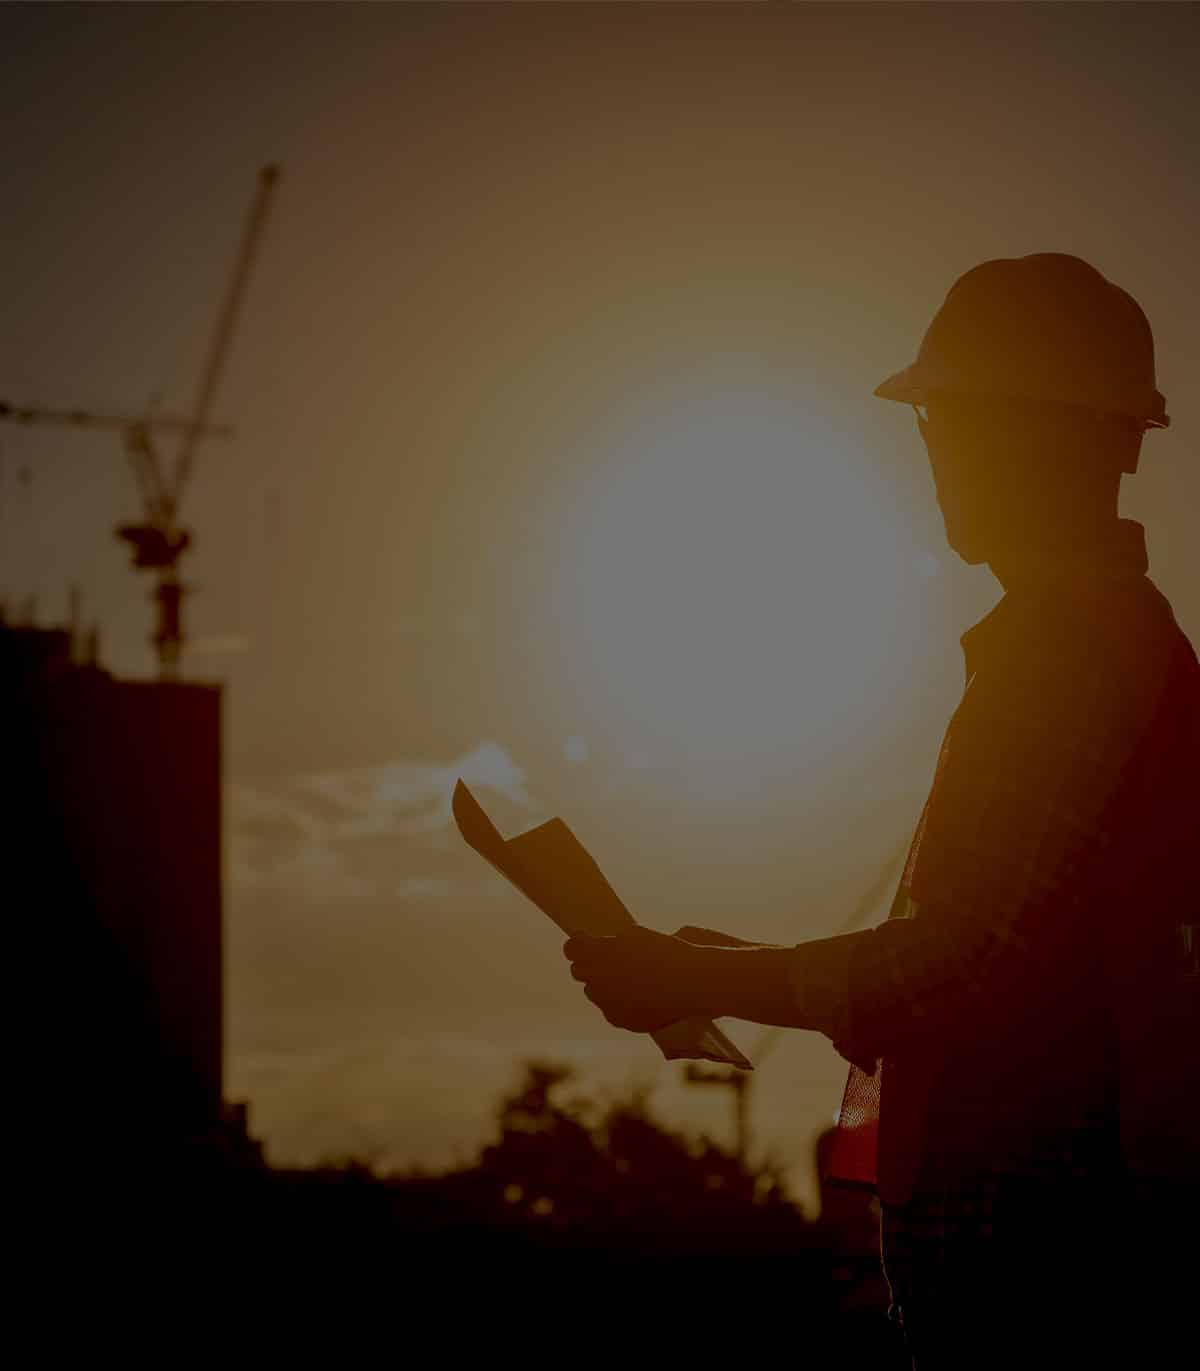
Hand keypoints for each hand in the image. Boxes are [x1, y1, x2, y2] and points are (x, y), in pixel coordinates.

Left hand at [563, 926, 713, 1033]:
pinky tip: (636, 996)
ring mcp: (607, 1003)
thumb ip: (612, 941)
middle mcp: (596, 980)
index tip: (585, 940)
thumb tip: (601, 945)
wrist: (691, 982)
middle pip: (578, 972)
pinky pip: (610, 1010)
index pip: (572, 948)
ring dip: (602, 985)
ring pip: (593, 992)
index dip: (578, 943)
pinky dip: (617, 1003)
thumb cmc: (666, 952)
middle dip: (588, 964)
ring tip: (626, 979)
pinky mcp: (619, 1020)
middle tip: (604, 959)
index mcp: (597, 954)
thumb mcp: (637, 935)